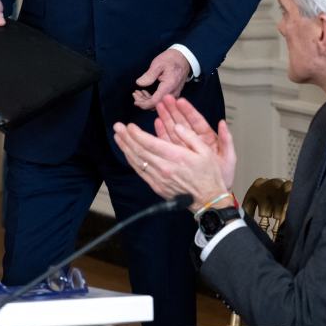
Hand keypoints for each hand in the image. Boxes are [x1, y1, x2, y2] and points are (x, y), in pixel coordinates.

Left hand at [112, 115, 233, 207]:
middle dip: (127, 137)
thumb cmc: (208, 175)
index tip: (129, 125)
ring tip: (118, 137)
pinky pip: (140, 172)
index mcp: (176, 157)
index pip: (150, 143)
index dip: (137, 134)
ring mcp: (159, 178)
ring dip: (125, 148)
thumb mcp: (205, 151)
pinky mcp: (157, 186)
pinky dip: (132, 161)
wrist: (208, 200)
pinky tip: (127, 153)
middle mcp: (164, 168)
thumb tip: (176, 126)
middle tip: (117, 126)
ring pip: (137, 161)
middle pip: (140, 151)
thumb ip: (190, 136)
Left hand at [133, 49, 190, 108]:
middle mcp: (173, 93)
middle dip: (143, 102)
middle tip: (135, 94)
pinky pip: (162, 101)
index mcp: (169, 86)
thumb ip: (149, 75)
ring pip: (158, 104)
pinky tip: (145, 93)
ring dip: (147, 101)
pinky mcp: (172, 94)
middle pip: (156, 105)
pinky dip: (152, 99)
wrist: (183, 58)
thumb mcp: (158, 64)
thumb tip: (139, 83)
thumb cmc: (171, 59)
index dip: (144, 104)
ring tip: (138, 93)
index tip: (135, 100)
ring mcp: (174, 94)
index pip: (155, 102)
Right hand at [154, 96, 235, 188]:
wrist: (213, 195)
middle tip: (165, 99)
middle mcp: (194, 141)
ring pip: (174, 130)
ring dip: (166, 118)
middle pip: (182, 123)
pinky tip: (157, 123)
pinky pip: (168, 142)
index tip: (180, 101)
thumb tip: (222, 123)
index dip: (188, 111)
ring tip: (158, 106)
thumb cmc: (222, 176)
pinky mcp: (177, 156)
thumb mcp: (228, 158)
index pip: (196, 121)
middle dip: (173, 110)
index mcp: (208, 139)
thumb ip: (226, 140)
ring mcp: (184, 148)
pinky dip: (162, 133)